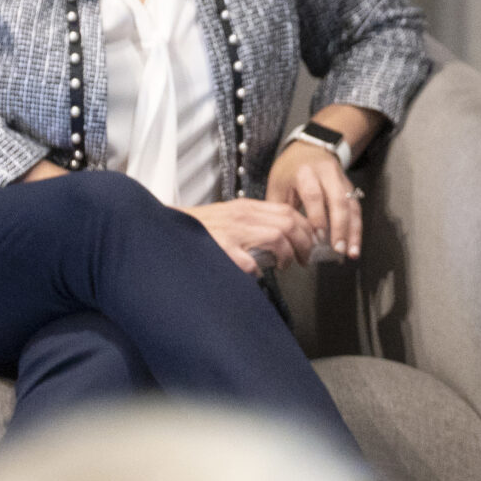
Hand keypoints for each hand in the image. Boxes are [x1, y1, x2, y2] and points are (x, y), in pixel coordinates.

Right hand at [183, 197, 318, 275]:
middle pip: (289, 224)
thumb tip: (282, 237)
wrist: (168, 230)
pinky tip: (256, 273)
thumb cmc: (201, 227)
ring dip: (287, 255)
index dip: (306, 227)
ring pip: (277, 238)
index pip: (288, 211)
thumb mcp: (230, 215)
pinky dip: (257, 270)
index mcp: (246, 207)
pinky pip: (249, 262)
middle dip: (304, 243)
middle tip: (304, 259)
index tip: (312, 241)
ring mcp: (232, 232)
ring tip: (286, 265)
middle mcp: (242, 216)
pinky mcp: (221, 249)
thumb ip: (254, 221)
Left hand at [266, 139, 363, 259]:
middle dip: (340, 227)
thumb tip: (285, 238)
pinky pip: (356, 209)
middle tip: (338, 249)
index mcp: (305, 172)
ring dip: (353, 231)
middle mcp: (328, 175)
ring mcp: (342, 181)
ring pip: (352, 206)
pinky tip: (354, 245)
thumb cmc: (290, 170)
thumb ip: (281, 210)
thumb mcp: (278, 184)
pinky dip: (356, 228)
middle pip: (339, 201)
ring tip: (351, 252)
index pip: (314, 195)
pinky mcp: (351, 188)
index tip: (316, 238)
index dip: (317, 217)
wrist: (311, 148)